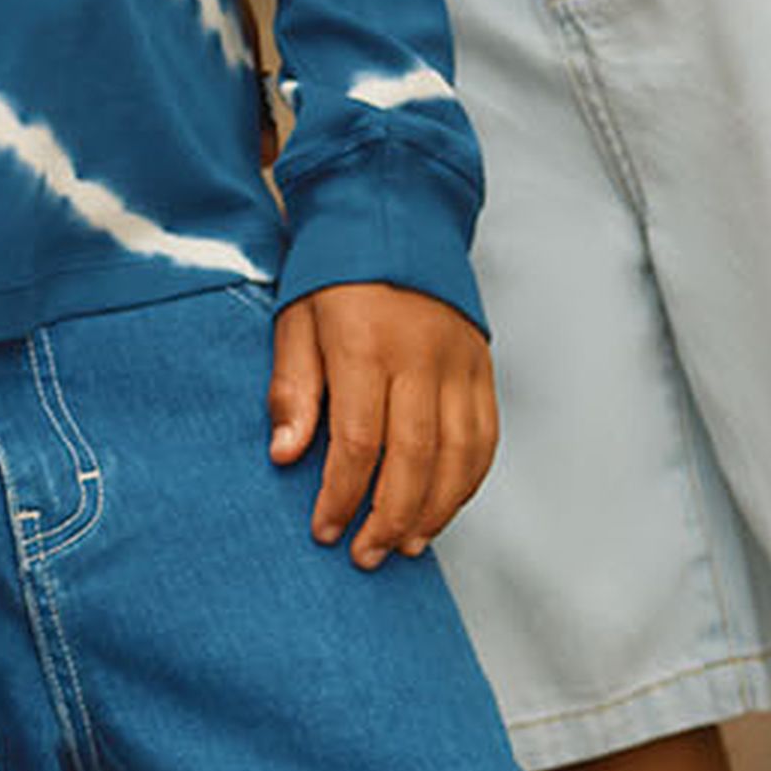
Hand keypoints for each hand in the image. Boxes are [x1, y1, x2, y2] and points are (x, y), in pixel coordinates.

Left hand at [268, 283, 496, 559]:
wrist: (395, 216)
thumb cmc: (334, 275)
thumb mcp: (294, 322)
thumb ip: (292, 389)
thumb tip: (284, 454)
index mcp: (366, 346)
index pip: (359, 440)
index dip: (342, 494)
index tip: (324, 530)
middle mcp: (421, 357)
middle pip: (414, 455)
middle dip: (391, 516)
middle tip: (367, 555)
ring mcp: (459, 362)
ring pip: (459, 452)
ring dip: (435, 508)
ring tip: (408, 545)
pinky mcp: (481, 365)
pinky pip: (485, 435)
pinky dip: (468, 479)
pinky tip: (444, 507)